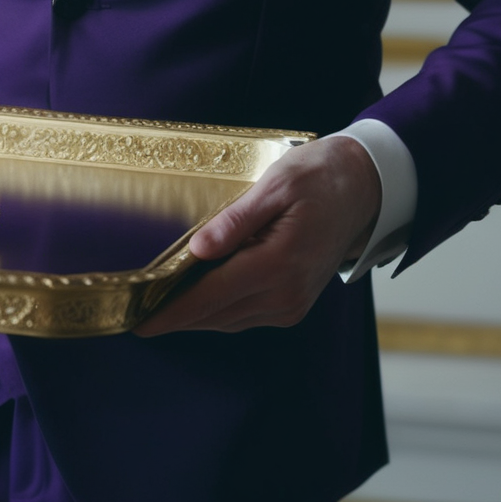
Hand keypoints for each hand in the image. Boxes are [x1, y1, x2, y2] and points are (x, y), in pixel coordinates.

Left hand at [133, 136, 381, 335]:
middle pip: (215, 314)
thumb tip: (198, 250)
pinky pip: (245, 315)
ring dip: (195, 316)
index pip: (210, 297)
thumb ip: (235, 221)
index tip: (139, 323)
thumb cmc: (319, 178)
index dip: (171, 313)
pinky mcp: (294, 305)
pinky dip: (218, 310)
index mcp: (278, 263)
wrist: (365, 188)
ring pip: (229, 319)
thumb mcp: (275, 185)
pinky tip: (196, 298)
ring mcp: (292, 304)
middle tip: (135, 312)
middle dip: (175, 316)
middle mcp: (285, 293)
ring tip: (157, 306)